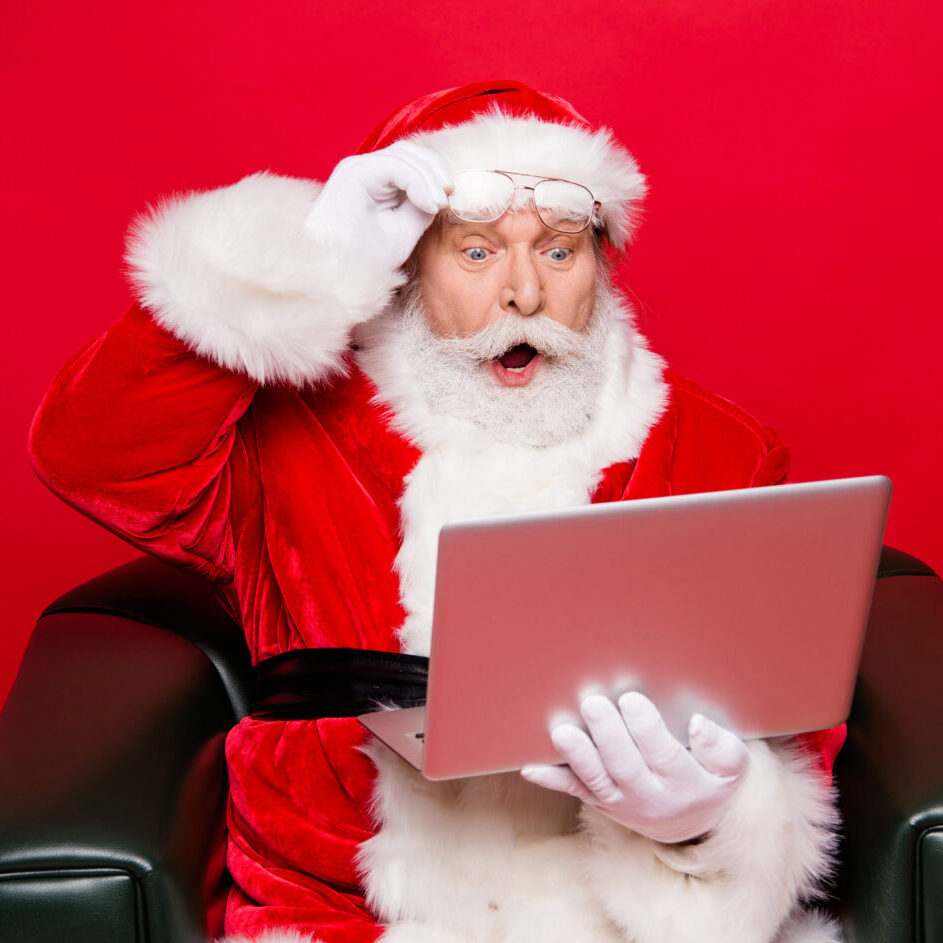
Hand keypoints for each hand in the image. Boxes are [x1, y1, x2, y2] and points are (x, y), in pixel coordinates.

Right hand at [305, 141, 450, 271]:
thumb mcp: (405, 229)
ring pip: (404, 155)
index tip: (447, 201)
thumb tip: (440, 192)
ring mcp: (357, 168)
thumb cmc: (366, 258)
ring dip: (429, 178)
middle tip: (447, 198)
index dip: (434, 174)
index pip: (410, 161)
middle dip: (435, 170)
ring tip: (438, 204)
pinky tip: (428, 204)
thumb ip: (422, 207)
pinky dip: (417, 182)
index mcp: (374, 181)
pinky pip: (395, 166)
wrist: (340, 275)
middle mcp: (364, 170)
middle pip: (409, 151)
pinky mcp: (354, 173)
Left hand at [521, 693, 748, 843]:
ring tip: (563, 732)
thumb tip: (698, 724)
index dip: (646, 729)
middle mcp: (650, 796)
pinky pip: (575, 791)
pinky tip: (532, 767)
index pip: (664, 755)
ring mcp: (622, 802)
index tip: (632, 700)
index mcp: (684, 784)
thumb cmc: (709, 779)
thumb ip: (721, 747)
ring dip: (578, 756)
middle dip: (608, 735)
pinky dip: (553, 779)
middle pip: (626, 766)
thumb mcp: (730, 768)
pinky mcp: (601, 802)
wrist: (693, 821)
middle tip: (594, 704)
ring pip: (597, 781)